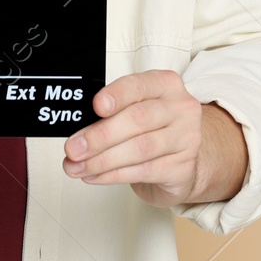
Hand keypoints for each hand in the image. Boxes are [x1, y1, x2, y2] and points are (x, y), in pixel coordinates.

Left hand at [61, 69, 246, 207]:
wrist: (184, 160)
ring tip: (78, 167)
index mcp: (165, 85)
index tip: (96, 106)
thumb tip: (78, 130)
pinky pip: (143, 171)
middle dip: (100, 136)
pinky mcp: (183, 168)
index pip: (138, 86)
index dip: (116, 95)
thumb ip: (112, 113)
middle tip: (74, 148)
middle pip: (138, 119)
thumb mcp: (136, 110)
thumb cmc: (154, 129)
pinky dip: (113, 175)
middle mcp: (180, 108)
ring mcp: (186, 139)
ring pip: (140, 149)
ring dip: (102, 160)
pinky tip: (95, 176)